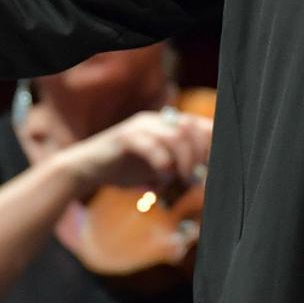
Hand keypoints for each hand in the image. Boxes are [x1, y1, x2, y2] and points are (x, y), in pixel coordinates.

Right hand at [58, 108, 212, 195]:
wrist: (87, 169)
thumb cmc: (125, 170)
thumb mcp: (158, 170)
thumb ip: (179, 170)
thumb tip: (203, 182)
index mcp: (166, 124)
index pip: (199, 125)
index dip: (212, 143)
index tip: (216, 166)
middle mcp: (156, 120)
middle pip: (191, 128)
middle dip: (200, 154)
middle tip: (198, 177)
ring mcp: (139, 126)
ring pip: (175, 136)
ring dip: (185, 160)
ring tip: (183, 179)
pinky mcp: (124, 137)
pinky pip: (149, 145)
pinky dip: (161, 162)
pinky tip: (161, 178)